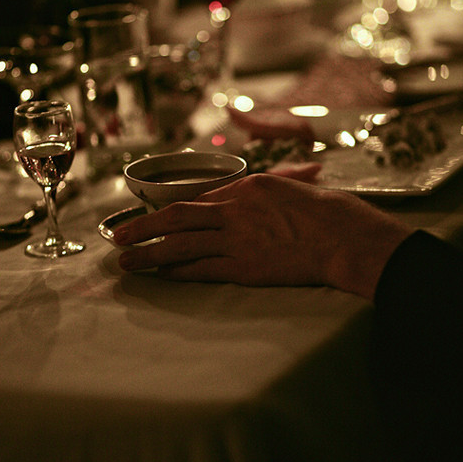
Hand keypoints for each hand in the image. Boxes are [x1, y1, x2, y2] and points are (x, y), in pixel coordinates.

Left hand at [114, 174, 411, 298]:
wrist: (344, 237)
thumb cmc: (327, 212)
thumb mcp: (292, 187)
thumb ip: (265, 192)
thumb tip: (249, 198)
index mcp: (246, 186)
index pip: (199, 198)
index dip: (170, 209)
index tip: (152, 216)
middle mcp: (234, 209)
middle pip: (176, 217)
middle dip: (143, 227)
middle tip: (118, 236)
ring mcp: (236, 239)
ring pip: (180, 244)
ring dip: (149, 253)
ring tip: (126, 261)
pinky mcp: (243, 267)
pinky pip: (200, 269)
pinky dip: (177, 272)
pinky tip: (161, 275)